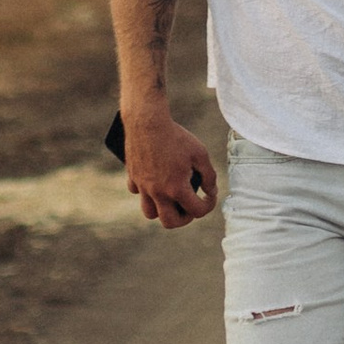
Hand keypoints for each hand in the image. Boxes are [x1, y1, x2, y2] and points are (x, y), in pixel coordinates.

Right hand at [122, 109, 216, 228]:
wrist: (147, 121)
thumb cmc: (176, 137)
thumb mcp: (200, 154)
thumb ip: (209, 176)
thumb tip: (210, 191)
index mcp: (176, 189)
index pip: (196, 211)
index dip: (208, 206)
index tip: (209, 196)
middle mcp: (158, 192)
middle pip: (169, 222)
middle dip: (183, 218)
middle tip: (189, 207)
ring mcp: (143, 186)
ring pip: (149, 213)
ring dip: (162, 210)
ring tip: (171, 198)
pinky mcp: (132, 177)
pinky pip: (137, 192)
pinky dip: (146, 191)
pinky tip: (155, 180)